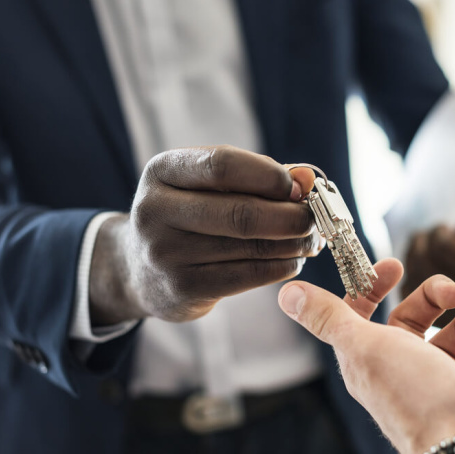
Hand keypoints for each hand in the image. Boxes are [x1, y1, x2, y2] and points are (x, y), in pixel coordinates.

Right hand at [89, 146, 320, 323]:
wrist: (139, 269)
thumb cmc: (190, 215)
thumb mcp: (208, 185)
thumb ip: (258, 176)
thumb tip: (307, 178)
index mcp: (162, 171)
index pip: (223, 165)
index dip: (270, 176)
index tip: (300, 187)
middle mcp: (155, 210)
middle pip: (241, 212)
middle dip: (290, 216)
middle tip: (315, 219)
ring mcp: (166, 253)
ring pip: (250, 247)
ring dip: (292, 243)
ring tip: (310, 240)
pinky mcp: (182, 288)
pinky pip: (247, 275)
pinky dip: (281, 267)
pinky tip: (293, 260)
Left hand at [278, 258, 454, 453]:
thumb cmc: (417, 397)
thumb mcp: (364, 347)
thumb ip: (328, 317)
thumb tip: (286, 292)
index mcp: (368, 359)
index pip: (361, 313)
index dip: (373, 286)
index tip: (395, 266)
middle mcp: (401, 373)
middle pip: (414, 319)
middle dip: (437, 298)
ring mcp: (439, 389)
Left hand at [403, 186, 454, 325]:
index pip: (443, 244)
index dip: (439, 230)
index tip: (446, 228)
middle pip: (424, 254)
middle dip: (425, 238)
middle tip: (433, 235)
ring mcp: (445, 311)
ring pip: (411, 267)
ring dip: (415, 250)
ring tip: (427, 246)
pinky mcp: (427, 318)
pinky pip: (404, 282)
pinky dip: (408, 269)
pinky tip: (419, 263)